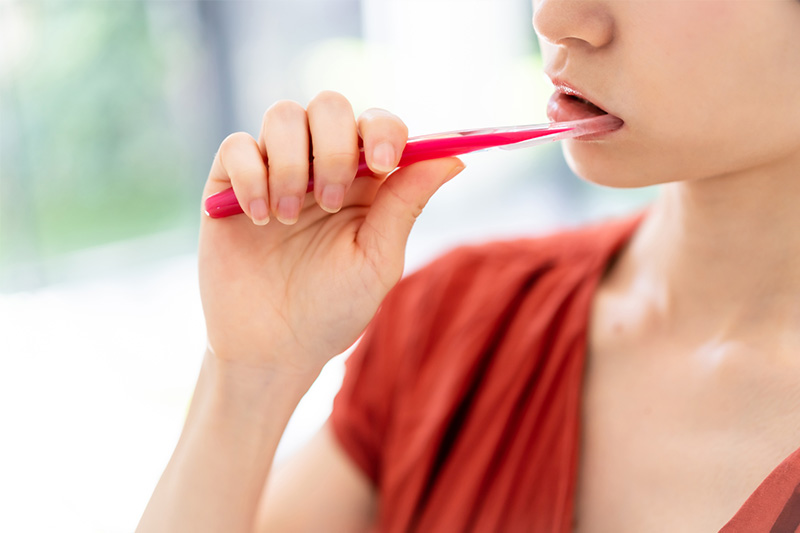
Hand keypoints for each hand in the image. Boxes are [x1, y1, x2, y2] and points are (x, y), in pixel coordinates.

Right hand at [198, 91, 463, 374]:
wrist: (272, 347)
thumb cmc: (333, 309)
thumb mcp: (377, 260)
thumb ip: (406, 204)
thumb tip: (453, 156)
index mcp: (364, 181)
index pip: (378, 124)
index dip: (384, 130)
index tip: (383, 163)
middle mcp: (320, 165)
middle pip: (329, 105)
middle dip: (333, 147)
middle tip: (329, 202)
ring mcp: (274, 170)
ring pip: (282, 115)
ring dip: (291, 164)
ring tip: (288, 218)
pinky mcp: (229, 184)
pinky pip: (237, 146)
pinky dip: (251, 176)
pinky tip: (259, 219)